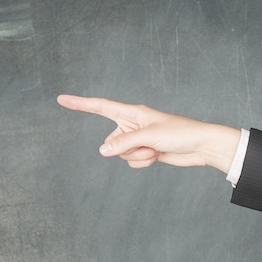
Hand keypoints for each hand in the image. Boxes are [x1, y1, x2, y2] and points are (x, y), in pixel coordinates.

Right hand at [57, 95, 240, 172]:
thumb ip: (124, 142)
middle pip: (111, 141)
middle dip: (126, 147)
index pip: (100, 106)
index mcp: (132, 112)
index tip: (61, 99)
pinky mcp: (146, 152)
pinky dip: (144, 162)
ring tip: (156, 149)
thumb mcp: (149, 135)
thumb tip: (103, 151)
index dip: (80, 104)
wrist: (200, 146)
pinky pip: (133, 162)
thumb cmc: (179, 133)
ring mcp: (138, 139)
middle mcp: (132, 124)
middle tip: (148, 144)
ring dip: (138, 155)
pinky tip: (158, 156)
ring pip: (122, 154)